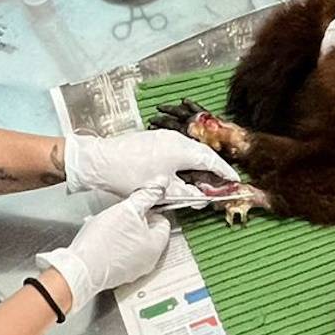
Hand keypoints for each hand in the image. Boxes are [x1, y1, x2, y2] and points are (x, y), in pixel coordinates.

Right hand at [37, 187, 170, 309]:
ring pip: (135, 244)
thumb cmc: (104, 240)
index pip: (163, 222)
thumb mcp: (128, 209)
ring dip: (125, 234)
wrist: (80, 268)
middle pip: (149, 234)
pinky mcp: (119, 276)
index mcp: (156, 246)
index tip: (135, 207)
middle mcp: (149, 261)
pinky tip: (102, 242)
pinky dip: (115, 247)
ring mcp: (134, 271)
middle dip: (136, 222)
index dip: (149, 210)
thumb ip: (147, 196)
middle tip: (121, 216)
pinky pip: (122, 256)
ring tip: (109, 228)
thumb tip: (161, 184)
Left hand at [65, 129, 235, 197]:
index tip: (235, 182)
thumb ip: (187, 194)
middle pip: (203, 154)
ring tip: (203, 181)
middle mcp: (176, 139)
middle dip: (214, 170)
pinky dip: (186, 161)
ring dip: (199, 165)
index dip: (225, 173)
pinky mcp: (155, 139)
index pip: (212, 161)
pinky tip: (183, 173)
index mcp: (182, 150)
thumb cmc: (130, 175)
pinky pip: (179, 148)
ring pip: (191, 151)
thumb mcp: (161, 191)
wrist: (98, 162)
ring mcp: (165, 136)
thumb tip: (202, 198)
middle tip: (221, 184)